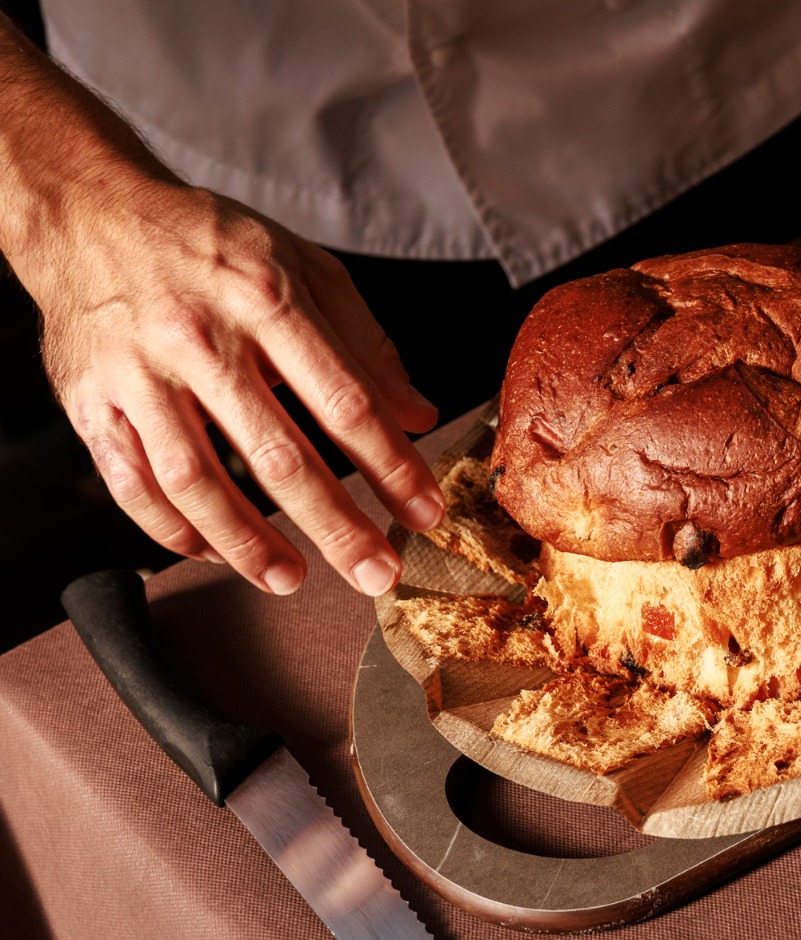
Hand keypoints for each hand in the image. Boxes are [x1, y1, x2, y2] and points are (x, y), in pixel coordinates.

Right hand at [31, 178, 442, 596]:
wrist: (89, 211)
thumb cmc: (209, 243)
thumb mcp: (305, 268)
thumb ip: (366, 344)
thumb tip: (419, 414)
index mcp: (265, 299)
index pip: (344, 401)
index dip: (391, 464)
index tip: (423, 510)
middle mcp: (199, 338)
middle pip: (277, 454)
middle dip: (335, 525)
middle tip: (375, 572)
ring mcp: (138, 373)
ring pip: (197, 479)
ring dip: (249, 543)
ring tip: (293, 579)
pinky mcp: (89, 400)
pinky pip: (131, 482)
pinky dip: (172, 528)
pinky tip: (213, 551)